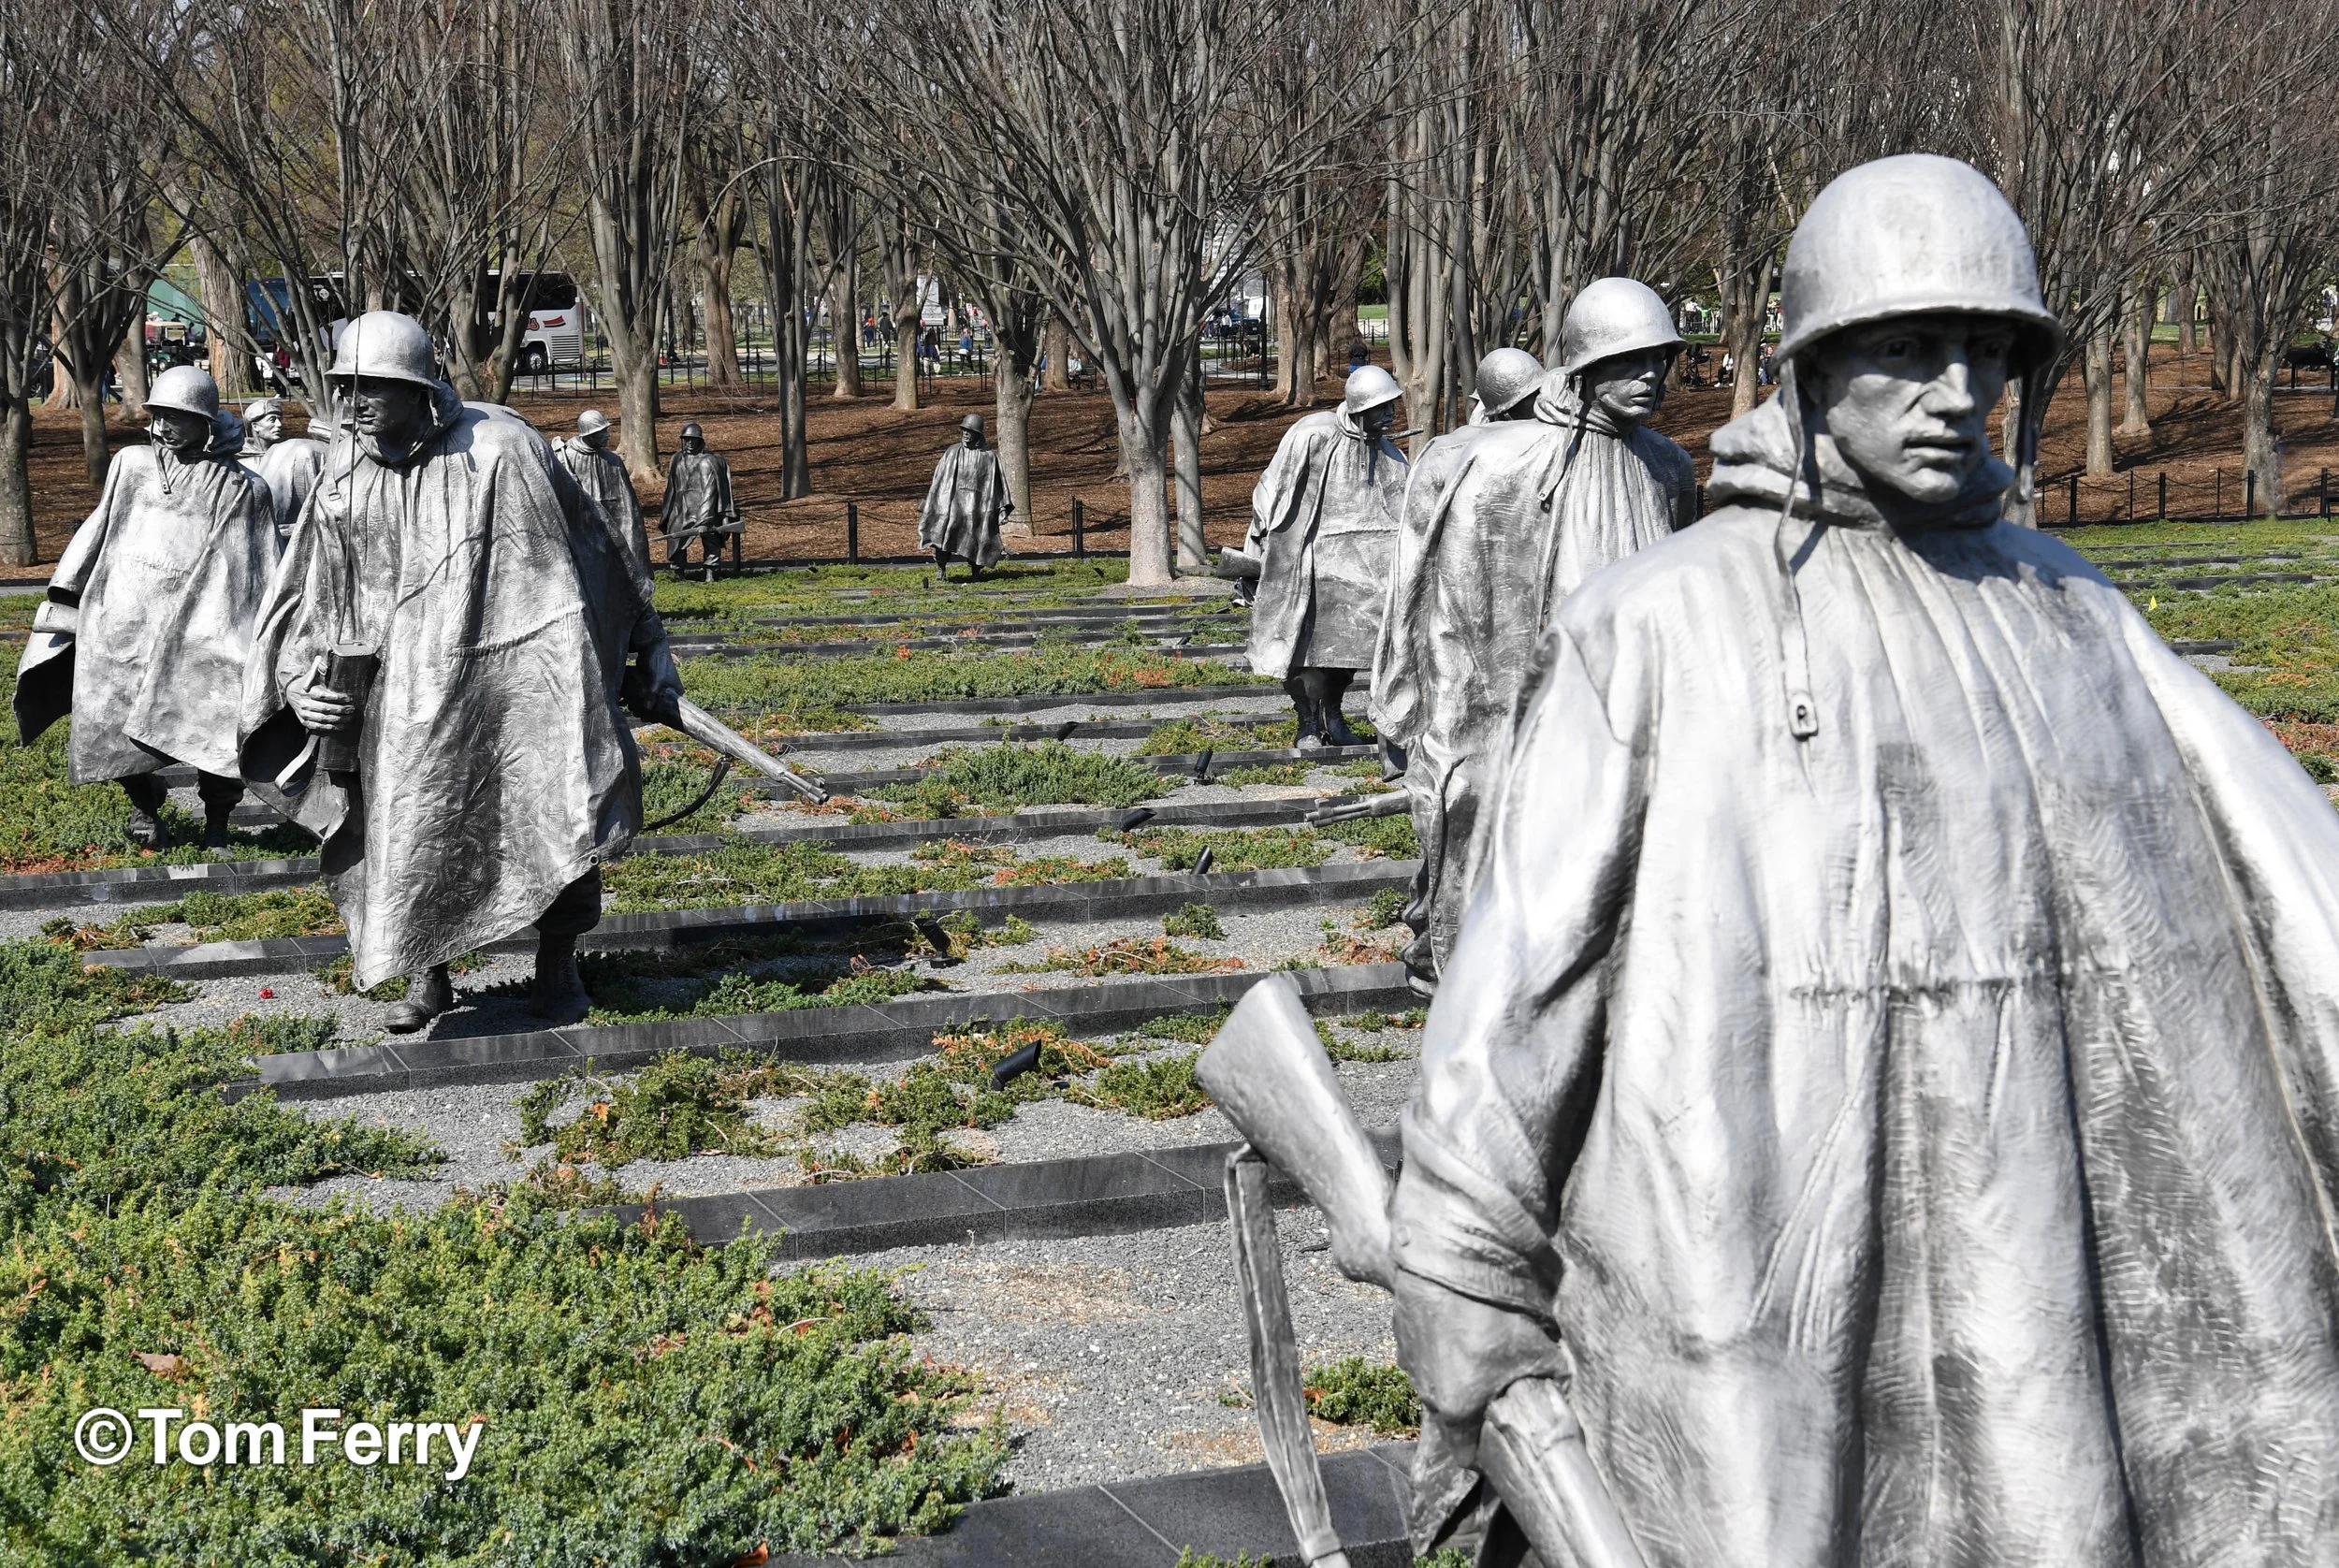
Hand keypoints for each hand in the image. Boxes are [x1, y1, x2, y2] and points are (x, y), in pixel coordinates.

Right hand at [290, 664, 358, 733]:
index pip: (324, 696)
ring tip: (349, 718)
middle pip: (326, 709)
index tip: (348, 698)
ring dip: (338, 720)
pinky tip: (340, 726)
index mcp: (308, 692)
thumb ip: (316, 668)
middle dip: (341, 710)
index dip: (337, 698)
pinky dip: (330, 727)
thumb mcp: (309, 675)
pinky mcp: (305, 721)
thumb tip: (319, 656)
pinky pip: (318, 726)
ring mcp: (305, 713)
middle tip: (352, 709)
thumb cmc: (305, 683)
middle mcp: (306, 703)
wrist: (290, 693)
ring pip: (323, 719)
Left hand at [623, 642, 684, 726]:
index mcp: (676, 690)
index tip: (647, 719)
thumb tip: (647, 709)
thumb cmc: (658, 661)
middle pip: (659, 706)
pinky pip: (645, 694)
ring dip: (641, 705)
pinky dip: (638, 698)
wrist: (653, 645)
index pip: (669, 709)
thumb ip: (652, 694)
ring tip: (631, 709)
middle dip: (648, 711)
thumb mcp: (656, 679)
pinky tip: (629, 702)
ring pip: (651, 700)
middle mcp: (670, 690)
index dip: (658, 715)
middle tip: (638, 715)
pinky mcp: (652, 683)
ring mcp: (661, 686)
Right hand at [1392, 1270, 1563, 1468]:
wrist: (1448, 1258)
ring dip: (1453, 1371)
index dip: (1485, 1450)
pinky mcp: (1400, 1329)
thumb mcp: (1538, 1349)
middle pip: (1450, 1415)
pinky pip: (1424, 1350)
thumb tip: (1558, 1389)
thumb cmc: (1492, 1312)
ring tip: (1477, 1344)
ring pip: (1434, 1381)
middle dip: (1472, 1405)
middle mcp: (1427, 1390)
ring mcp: (1409, 1359)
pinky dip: (1440, 1344)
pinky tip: (1459, 1321)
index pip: (1465, 1455)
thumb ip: (1551, 1380)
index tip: (1501, 1433)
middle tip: (1497, 1381)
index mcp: (1457, 1408)